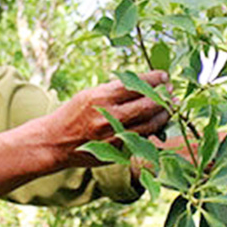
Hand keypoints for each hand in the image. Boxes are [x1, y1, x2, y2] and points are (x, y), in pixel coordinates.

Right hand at [45, 70, 171, 167]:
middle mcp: (109, 117)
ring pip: (149, 125)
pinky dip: (152, 130)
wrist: (55, 142)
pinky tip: (157, 124)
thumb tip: (143, 84)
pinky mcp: (117, 151)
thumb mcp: (90, 94)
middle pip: (147, 105)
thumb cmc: (73, 114)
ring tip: (169, 108)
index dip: (154, 79)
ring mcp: (114, 136)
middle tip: (171, 92)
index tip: (164, 76)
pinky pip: (142, 139)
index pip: (135, 84)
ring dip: (163, 115)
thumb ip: (115, 91)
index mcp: (101, 97)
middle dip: (163, 98)